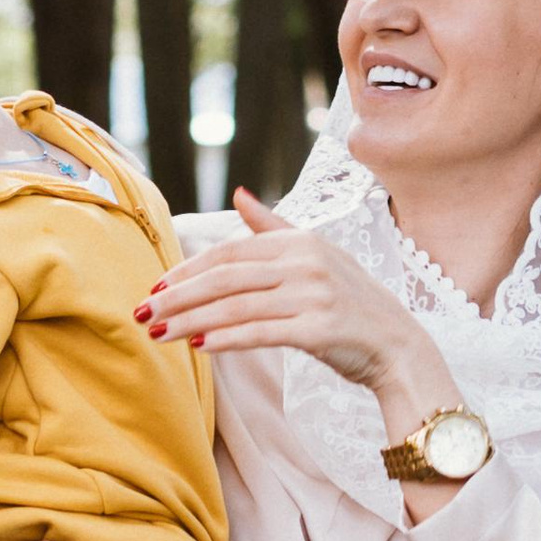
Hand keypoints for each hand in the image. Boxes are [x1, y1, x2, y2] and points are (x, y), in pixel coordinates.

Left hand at [146, 193, 463, 434]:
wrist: (398, 345)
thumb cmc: (351, 301)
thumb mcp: (316, 254)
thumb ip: (273, 226)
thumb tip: (239, 194)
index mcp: (300, 241)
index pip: (230, 253)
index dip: (188, 269)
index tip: (156, 286)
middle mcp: (306, 262)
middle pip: (225, 278)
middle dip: (178, 296)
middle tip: (143, 311)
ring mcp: (314, 294)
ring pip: (236, 306)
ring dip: (191, 321)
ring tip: (160, 334)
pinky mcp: (319, 328)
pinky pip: (260, 332)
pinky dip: (226, 338)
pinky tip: (200, 347)